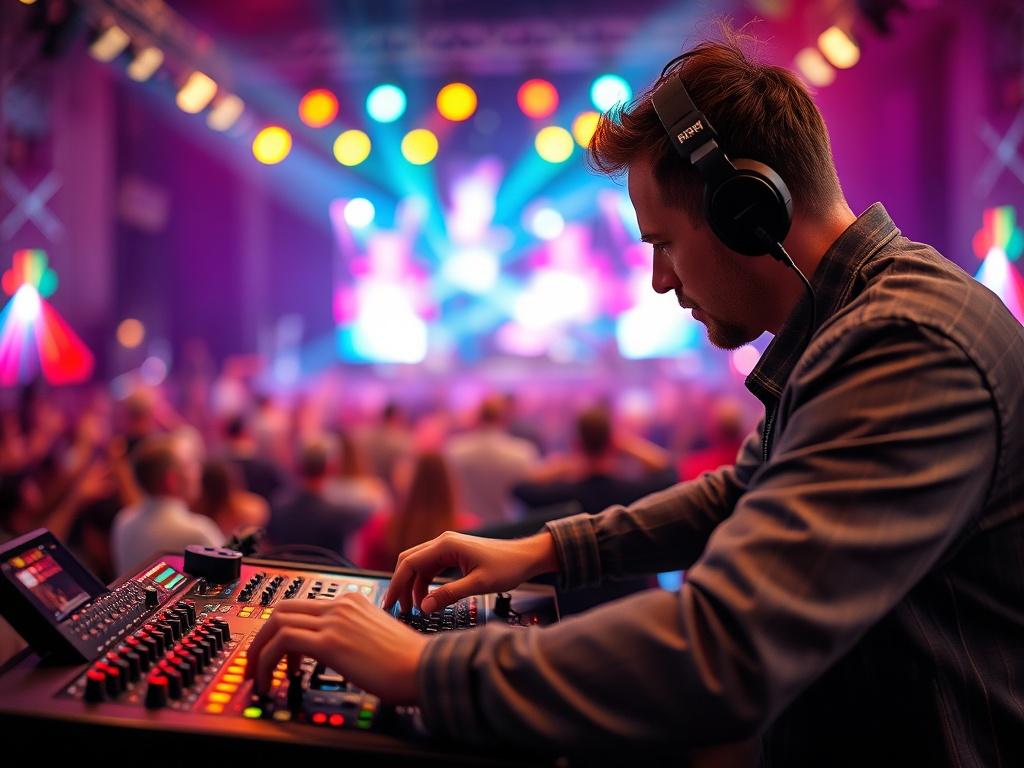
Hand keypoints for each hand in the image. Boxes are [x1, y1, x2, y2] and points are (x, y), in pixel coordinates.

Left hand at [244, 594, 427, 702]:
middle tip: (255, 664)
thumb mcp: (376, 638)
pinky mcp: (330, 641)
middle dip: (260, 638)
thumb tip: (335, 654)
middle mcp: (341, 605)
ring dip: (258, 651)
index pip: (302, 607)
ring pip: (276, 622)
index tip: (275, 655)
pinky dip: (266, 660)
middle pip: (282, 609)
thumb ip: (353, 636)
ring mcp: (334, 620)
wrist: (424, 667)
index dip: (281, 630)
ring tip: (258, 677)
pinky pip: (282, 642)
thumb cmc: (408, 661)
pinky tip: (271, 679)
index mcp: (352, 601)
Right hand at [383, 530, 557, 614]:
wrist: (526, 557)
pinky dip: (425, 582)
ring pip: (419, 565)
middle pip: (410, 561)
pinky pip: (431, 567)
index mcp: (446, 544)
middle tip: (396, 608)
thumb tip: (424, 607)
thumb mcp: (478, 584)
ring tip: (413, 609)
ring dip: (413, 585)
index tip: (390, 604)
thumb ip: (449, 594)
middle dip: (401, 585)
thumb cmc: (507, 567)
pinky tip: (427, 598)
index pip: (410, 563)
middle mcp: (443, 542)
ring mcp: (448, 547)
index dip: (397, 584)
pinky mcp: (453, 554)